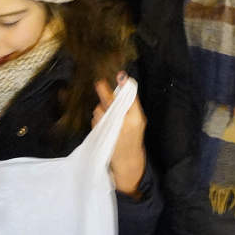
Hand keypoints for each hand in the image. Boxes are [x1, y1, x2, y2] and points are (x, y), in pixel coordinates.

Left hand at [93, 76, 146, 196]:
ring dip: (101, 109)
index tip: (121, 75)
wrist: (127, 159)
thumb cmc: (133, 137)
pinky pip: (95, 119)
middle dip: (104, 91)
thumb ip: (131, 105)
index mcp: (136, 118)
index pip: (130, 98)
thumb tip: (124, 84)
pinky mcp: (100, 134)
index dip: (124, 86)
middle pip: (110, 102)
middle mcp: (123, 123)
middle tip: (99, 82)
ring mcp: (110, 129)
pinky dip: (98, 118)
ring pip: (99, 110)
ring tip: (107, 115)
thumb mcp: (138, 121)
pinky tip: (104, 124)